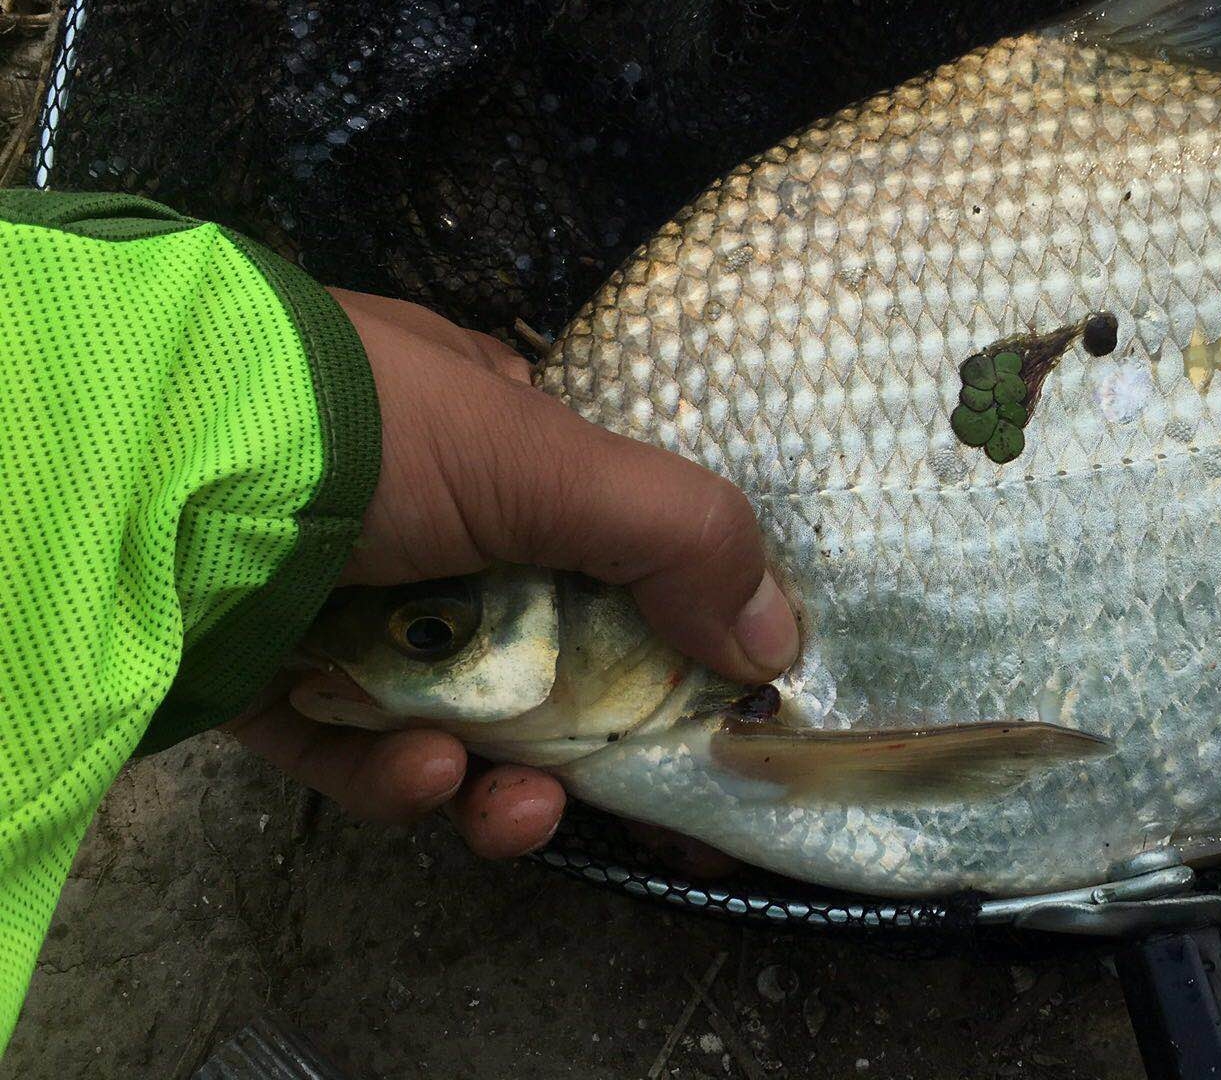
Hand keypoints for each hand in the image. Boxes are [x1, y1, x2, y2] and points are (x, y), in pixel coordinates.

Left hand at [224, 289, 798, 857]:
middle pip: (533, 644)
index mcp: (486, 434)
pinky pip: (352, 747)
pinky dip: (395, 775)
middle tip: (625, 789)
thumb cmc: (364, 430)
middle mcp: (415, 515)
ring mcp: (337, 596)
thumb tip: (783, 634)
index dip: (662, 616)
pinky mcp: (263, 674)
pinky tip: (419, 776)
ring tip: (516, 810)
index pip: (599, 534)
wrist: (148, 471)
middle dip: (584, 728)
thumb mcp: (543, 455)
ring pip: (449, 711)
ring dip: (499, 773)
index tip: (707, 694)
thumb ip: (677, 536)